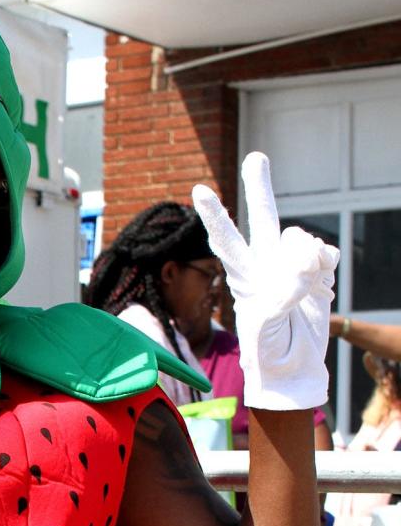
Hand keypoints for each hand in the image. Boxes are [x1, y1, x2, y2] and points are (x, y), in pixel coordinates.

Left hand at [193, 153, 338, 410]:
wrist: (295, 369)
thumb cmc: (268, 354)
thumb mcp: (265, 330)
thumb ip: (281, 295)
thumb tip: (304, 265)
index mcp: (243, 276)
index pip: (226, 240)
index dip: (216, 215)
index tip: (199, 189)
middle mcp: (266, 263)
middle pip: (264, 217)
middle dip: (260, 187)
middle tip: (256, 157)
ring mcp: (292, 264)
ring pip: (304, 241)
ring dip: (310, 265)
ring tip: (302, 296)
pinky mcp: (317, 270)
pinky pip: (327, 254)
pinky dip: (327, 272)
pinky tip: (317, 292)